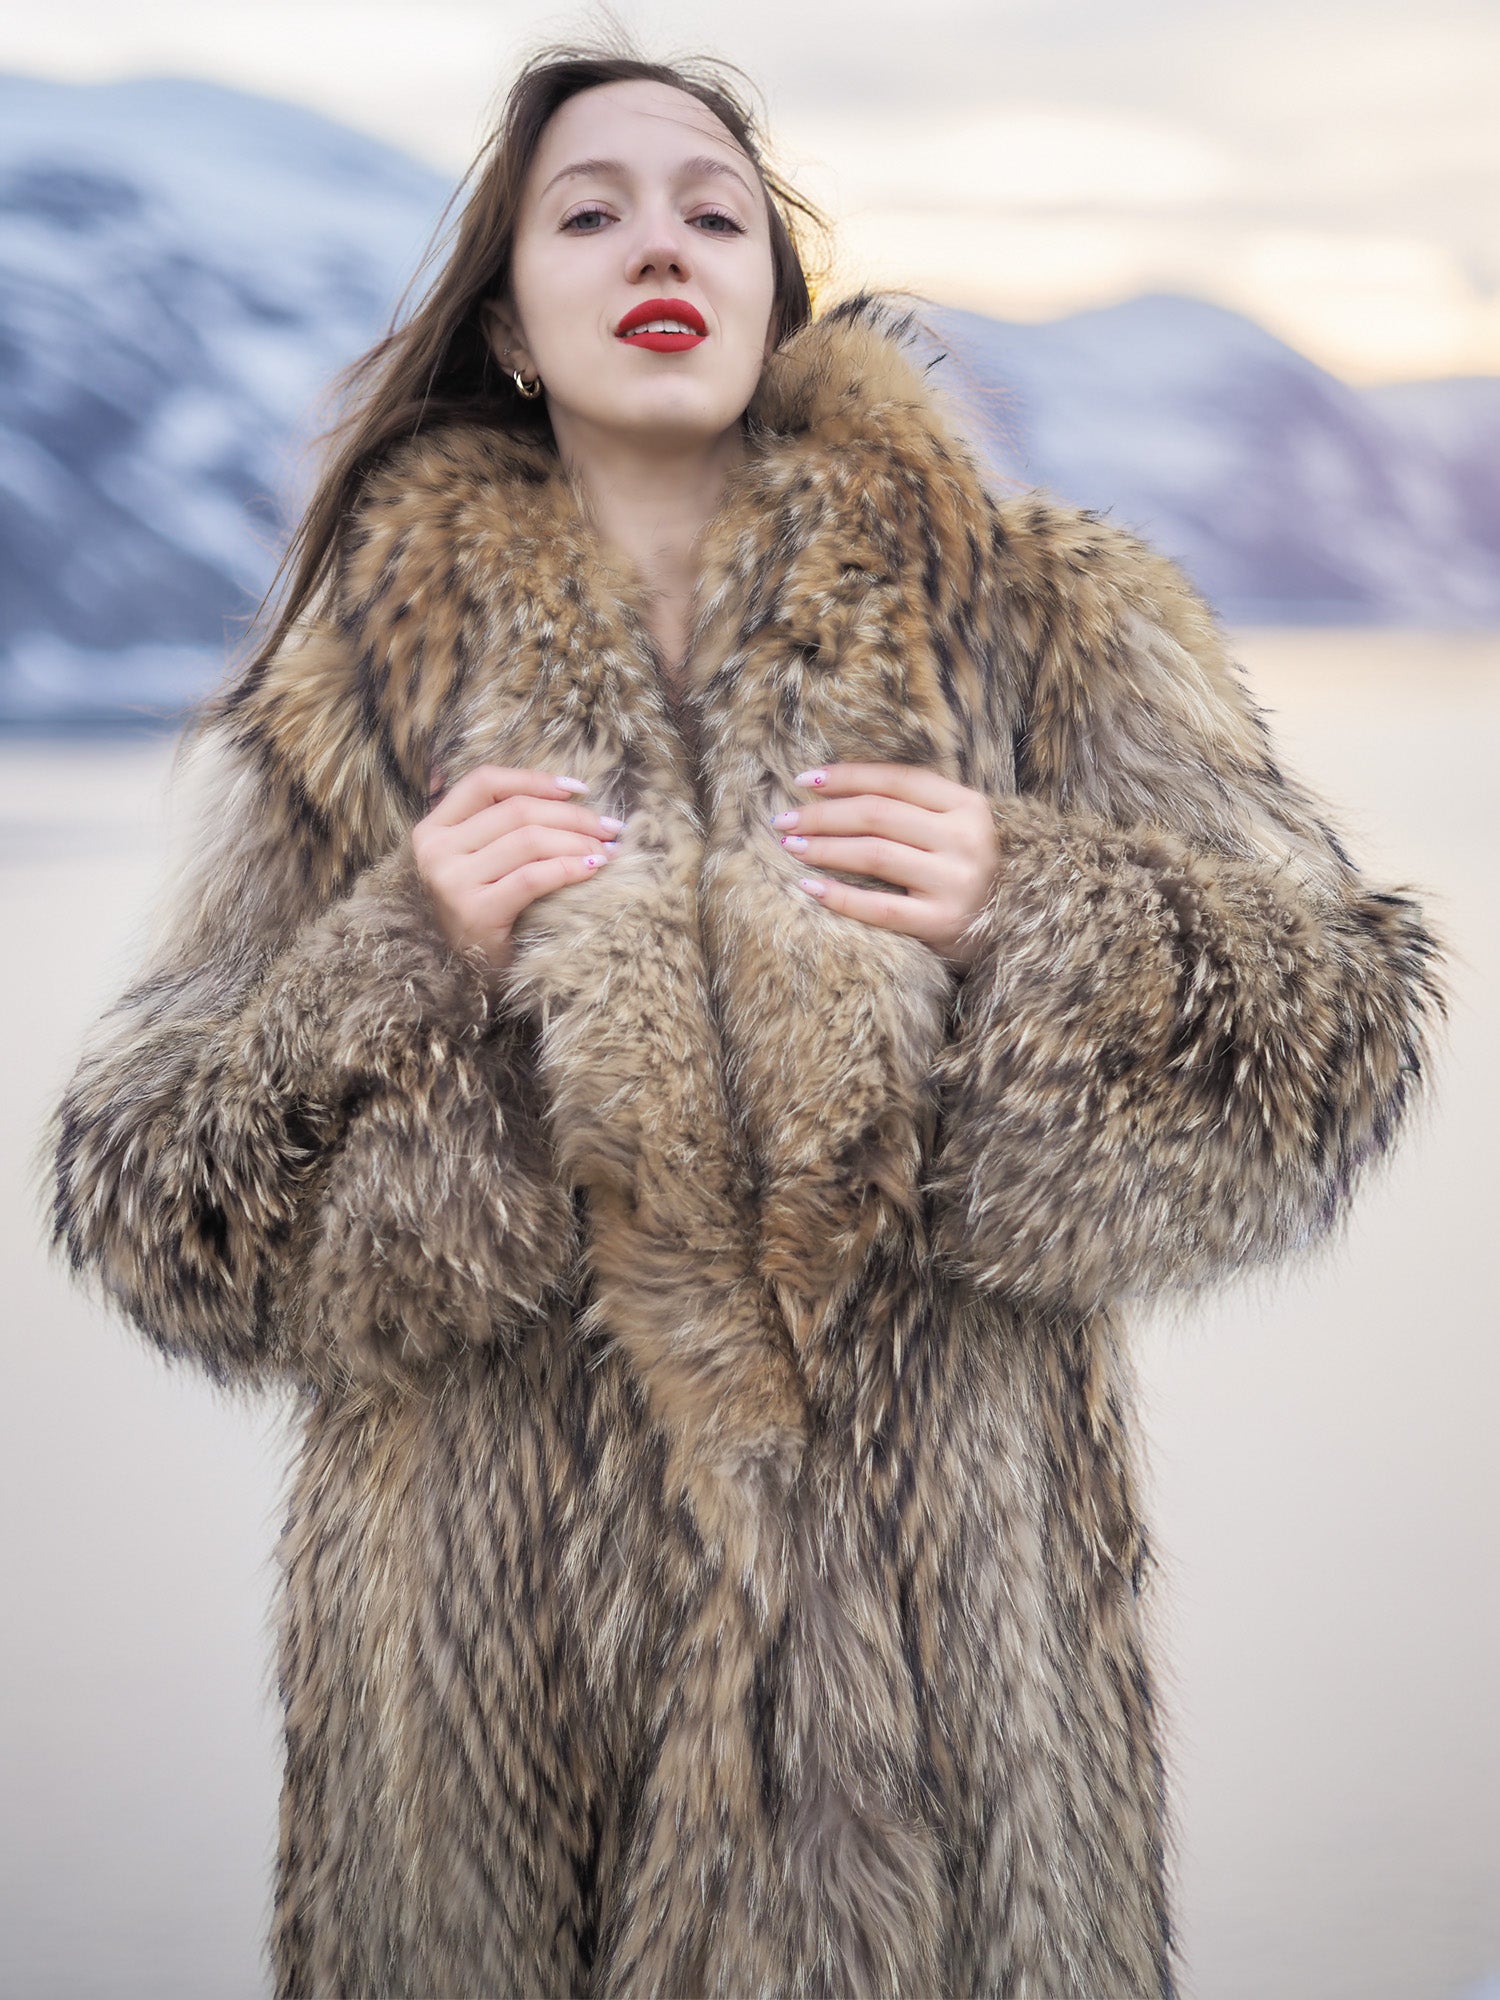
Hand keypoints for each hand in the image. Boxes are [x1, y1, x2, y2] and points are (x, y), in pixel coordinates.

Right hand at [411, 764, 621, 972]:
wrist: (471, 978)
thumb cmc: (487, 914)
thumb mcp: (480, 862)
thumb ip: (500, 826)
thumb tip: (568, 791)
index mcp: (432, 829)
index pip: (484, 783)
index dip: (534, 779)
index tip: (579, 789)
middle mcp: (435, 851)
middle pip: (516, 811)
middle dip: (572, 815)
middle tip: (610, 826)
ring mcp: (451, 881)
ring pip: (529, 840)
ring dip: (579, 842)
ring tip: (609, 849)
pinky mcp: (474, 912)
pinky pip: (533, 877)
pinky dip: (570, 868)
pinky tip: (595, 869)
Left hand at [771, 762, 1000, 967]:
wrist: (1003, 929)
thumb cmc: (960, 871)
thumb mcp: (951, 828)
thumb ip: (911, 806)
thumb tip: (831, 787)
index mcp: (968, 806)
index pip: (896, 780)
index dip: (847, 776)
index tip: (804, 779)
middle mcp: (966, 839)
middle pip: (878, 815)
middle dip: (822, 814)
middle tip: (783, 819)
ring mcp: (956, 882)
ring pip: (874, 854)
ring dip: (824, 848)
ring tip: (791, 846)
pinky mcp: (941, 922)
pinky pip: (878, 906)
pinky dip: (839, 895)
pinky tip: (808, 886)